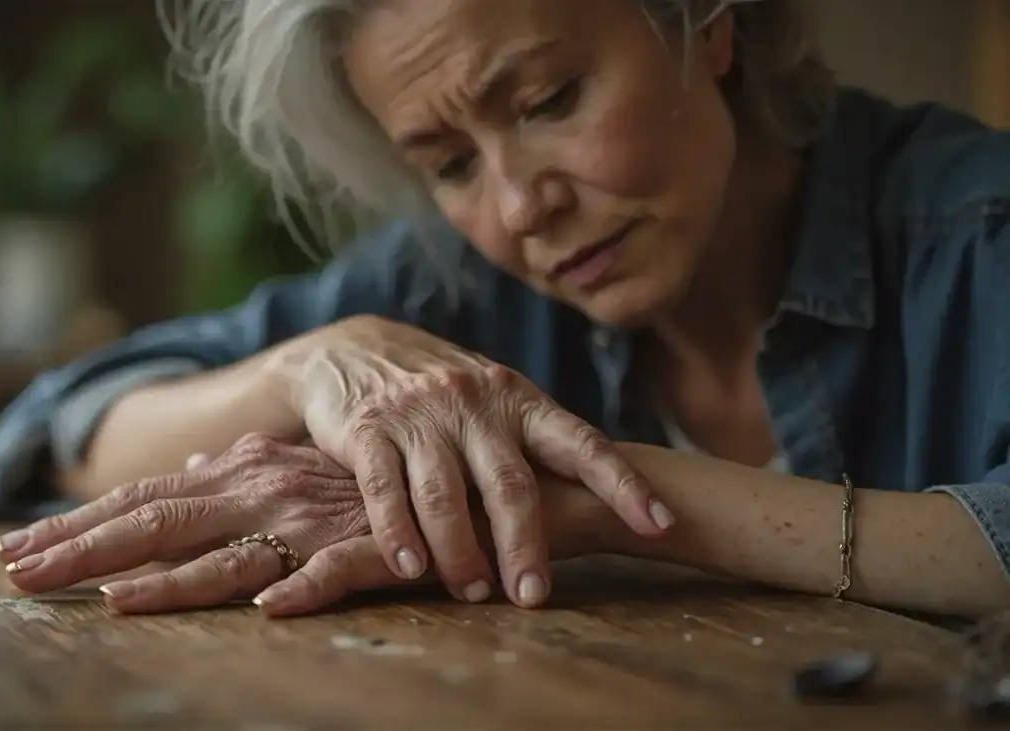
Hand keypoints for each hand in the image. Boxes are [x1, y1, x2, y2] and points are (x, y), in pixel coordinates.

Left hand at [0, 434, 408, 614]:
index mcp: (243, 471)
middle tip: (18, 574)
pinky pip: (331, 573)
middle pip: (161, 523)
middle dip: (84, 549)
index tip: (18, 547)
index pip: (145, 499)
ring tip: (106, 600)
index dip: (79, 524)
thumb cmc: (368, 484)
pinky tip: (266, 610)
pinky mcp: (367, 549)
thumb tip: (196, 464)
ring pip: (229, 554)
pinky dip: (299, 589)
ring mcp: (312, 521)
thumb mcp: (299, 466)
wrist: (463, 479)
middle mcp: (264, 489)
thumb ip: (244, 470)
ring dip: (167, 581)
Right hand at [271, 315, 673, 608]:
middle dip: (526, 544)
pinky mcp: (368, 429)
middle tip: (533, 595)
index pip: (580, 442)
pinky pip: (388, 490)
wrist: (349, 350)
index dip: (622, 483)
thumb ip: (531, 443)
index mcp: (517, 398)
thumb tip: (599, 502)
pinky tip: (410, 567)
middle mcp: (473, 402)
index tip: (659, 526)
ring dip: (461, 552)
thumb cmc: (438, 393)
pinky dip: (399, 534)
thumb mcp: (492, 402)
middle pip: (510, 482)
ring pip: (447, 494)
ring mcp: (419, 413)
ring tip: (473, 593)